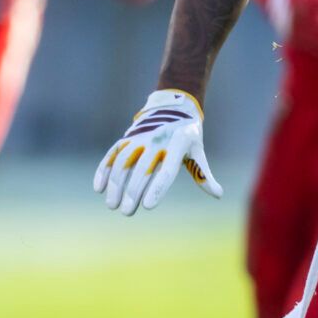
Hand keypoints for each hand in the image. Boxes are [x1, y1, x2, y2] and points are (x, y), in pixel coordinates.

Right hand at [93, 89, 223, 214]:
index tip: (147, 206)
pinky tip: (99, 187)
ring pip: (123, 162)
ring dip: (115, 184)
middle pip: (142, 170)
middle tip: (127, 212)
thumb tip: (218, 194)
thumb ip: (203, 173)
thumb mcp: (198, 150)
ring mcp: (140, 138)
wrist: (173, 105)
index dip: (157, 188)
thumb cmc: (188, 134)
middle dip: (133, 192)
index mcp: (177, 145)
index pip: (167, 171)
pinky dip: (104, 169)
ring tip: (112, 205)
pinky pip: (113, 154)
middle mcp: (157, 141)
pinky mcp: (128, 137)